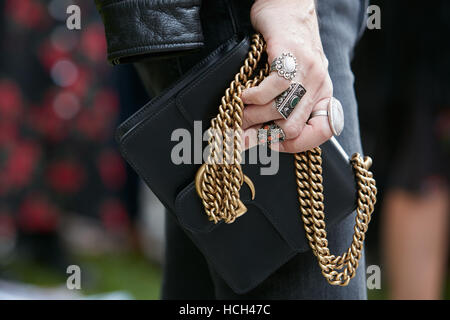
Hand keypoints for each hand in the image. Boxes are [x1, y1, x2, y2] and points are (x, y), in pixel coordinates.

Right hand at [242, 0, 333, 152]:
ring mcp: (307, 71)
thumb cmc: (284, 47)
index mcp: (322, 94)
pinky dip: (253, 97)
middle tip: (244, 129)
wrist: (286, 8)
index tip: (272, 142)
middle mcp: (319, 85)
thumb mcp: (289, 81)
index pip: (321, 132)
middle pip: (292, 127)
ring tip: (241, 111)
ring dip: (253, 116)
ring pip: (280, 111)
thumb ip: (276, 109)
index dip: (295, 145)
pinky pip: (272, 89)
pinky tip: (245, 94)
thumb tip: (248, 140)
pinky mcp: (290, 58)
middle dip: (263, 133)